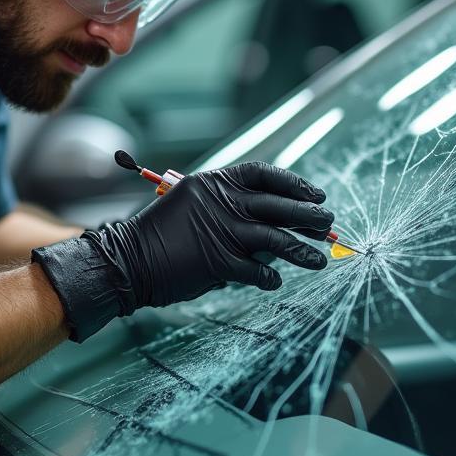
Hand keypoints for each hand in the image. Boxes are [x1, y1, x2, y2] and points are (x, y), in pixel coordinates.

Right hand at [31, 162, 333, 340]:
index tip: (316, 194)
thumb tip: (271, 220)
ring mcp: (223, 232)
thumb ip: (227, 206)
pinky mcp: (220, 262)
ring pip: (277, 239)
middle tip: (328, 225)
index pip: (264, 173)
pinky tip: (275, 282)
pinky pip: (258, 271)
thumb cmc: (161, 235)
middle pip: (279, 205)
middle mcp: (222, 202)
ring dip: (303, 250)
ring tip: (320, 260)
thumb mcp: (193, 205)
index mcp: (214, 182)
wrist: (128, 261)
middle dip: (310, 215)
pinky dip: (270, 278)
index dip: (295, 183)